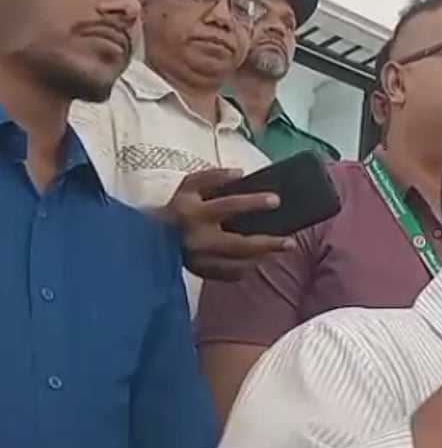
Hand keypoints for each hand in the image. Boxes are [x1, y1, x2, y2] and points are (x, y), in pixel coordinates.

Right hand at [162, 169, 294, 280]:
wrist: (146, 237)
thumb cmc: (174, 207)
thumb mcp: (188, 186)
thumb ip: (213, 177)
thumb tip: (240, 173)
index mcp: (193, 212)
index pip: (229, 205)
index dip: (253, 202)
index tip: (276, 200)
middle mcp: (197, 238)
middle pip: (240, 245)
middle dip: (268, 244)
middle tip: (290, 243)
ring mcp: (198, 259)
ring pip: (238, 264)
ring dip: (260, 258)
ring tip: (277, 250)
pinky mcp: (199, 272)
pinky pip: (228, 275)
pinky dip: (244, 268)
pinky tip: (255, 261)